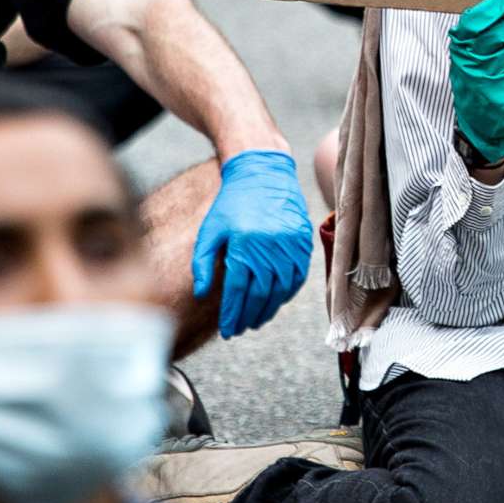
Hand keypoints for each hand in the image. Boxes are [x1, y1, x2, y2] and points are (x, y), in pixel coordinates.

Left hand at [189, 150, 311, 339]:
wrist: (263, 172)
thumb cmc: (231, 203)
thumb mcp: (210, 229)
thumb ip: (201, 263)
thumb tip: (200, 294)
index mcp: (243, 243)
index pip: (237, 290)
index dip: (231, 314)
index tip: (226, 330)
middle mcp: (269, 245)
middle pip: (260, 294)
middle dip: (248, 316)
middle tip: (239, 329)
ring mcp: (290, 244)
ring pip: (281, 289)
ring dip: (268, 310)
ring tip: (255, 321)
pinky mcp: (303, 241)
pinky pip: (297, 276)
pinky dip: (286, 294)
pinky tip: (275, 301)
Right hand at [448, 0, 503, 164]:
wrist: (480, 126)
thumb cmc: (478, 84)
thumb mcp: (470, 60)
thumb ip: (481, 37)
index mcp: (459, 49)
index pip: (473, 22)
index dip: (493, 6)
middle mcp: (469, 63)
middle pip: (500, 33)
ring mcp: (484, 80)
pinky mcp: (500, 95)